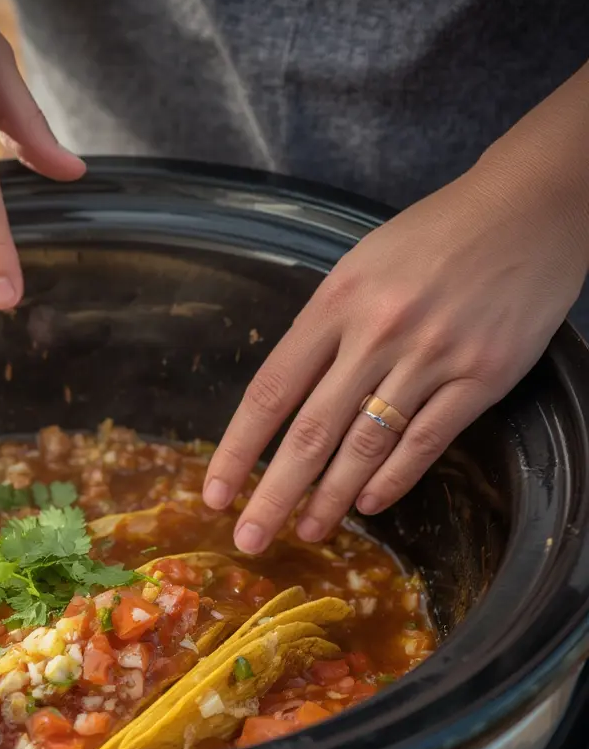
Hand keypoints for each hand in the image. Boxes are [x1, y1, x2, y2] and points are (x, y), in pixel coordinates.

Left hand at [203, 147, 588, 553]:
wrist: (532, 208)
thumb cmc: (435, 237)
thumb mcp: (361, 265)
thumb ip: (325, 328)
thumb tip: (290, 397)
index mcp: (335, 302)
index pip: (269, 391)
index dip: (238, 450)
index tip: (215, 492)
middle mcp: (377, 332)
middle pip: (311, 431)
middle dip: (273, 494)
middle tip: (250, 540)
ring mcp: (431, 356)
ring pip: (366, 446)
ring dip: (332, 498)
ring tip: (308, 530)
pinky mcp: (482, 376)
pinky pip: (427, 441)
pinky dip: (394, 479)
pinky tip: (370, 505)